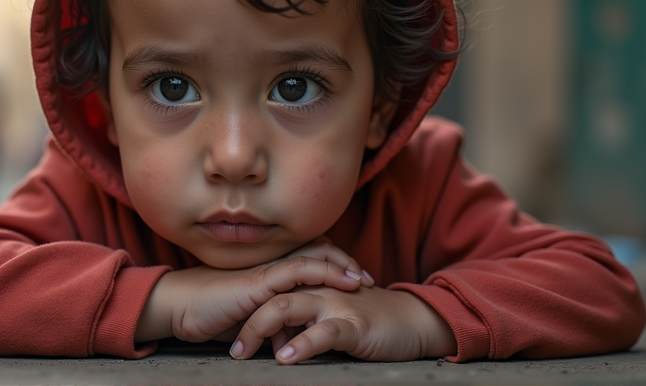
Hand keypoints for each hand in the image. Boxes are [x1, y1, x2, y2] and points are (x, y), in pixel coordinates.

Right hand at [136, 238, 372, 342]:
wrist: (181, 308)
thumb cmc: (211, 314)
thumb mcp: (251, 318)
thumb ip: (273, 321)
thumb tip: (291, 339)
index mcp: (270, 269)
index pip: (309, 255)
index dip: (334, 263)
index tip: (357, 280)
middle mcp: (271, 264)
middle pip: (317, 249)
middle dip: (345, 263)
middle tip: (367, 279)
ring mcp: (266, 269)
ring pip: (313, 255)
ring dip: (341, 266)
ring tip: (361, 281)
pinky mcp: (260, 281)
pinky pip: (298, 269)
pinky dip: (325, 272)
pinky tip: (344, 282)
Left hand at [230, 285, 456, 362]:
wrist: (414, 320)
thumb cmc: (372, 322)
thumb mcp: (332, 320)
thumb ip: (305, 325)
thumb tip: (279, 345)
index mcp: (313, 288)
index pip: (272, 294)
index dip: (249, 314)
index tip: (232, 338)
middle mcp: (320, 290)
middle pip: (272, 298)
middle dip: (248, 324)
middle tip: (234, 352)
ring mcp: (336, 304)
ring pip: (289, 307)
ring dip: (262, 331)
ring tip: (244, 353)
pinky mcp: (354, 324)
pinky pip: (323, 332)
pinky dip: (301, 345)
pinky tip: (286, 358)